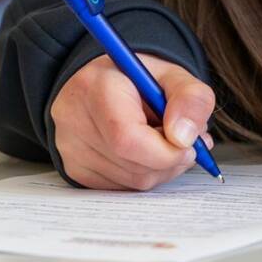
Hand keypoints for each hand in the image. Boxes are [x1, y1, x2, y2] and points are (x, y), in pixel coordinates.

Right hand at [52, 52, 216, 190]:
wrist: (102, 83)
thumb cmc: (137, 79)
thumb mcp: (173, 75)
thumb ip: (192, 99)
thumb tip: (186, 138)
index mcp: (96, 87)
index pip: (128, 138)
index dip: (166, 151)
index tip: (189, 144)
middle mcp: (74, 119)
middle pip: (134, 165)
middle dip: (170, 159)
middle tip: (183, 140)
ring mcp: (70, 148)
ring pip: (133, 181)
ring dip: (160, 168)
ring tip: (161, 139)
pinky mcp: (74, 169)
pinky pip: (123, 187)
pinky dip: (144, 174)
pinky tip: (143, 151)